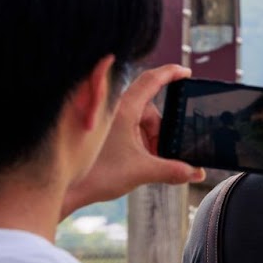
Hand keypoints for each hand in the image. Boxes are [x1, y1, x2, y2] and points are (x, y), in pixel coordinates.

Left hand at [62, 63, 204, 215]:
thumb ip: (174, 171)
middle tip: (163, 154)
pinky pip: (125, 128)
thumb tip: (196, 172)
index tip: (185, 73)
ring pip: (137, 121)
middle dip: (160, 132)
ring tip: (146, 161)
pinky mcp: (99, 130)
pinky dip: (136, 141)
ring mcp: (105, 120)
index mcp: (124, 110)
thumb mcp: (143, 171)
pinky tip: (135, 160)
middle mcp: (113, 110)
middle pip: (149, 110)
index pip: (151, 81)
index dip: (171, 73)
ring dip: (148, 139)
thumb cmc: (97, 174)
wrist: (65, 188)